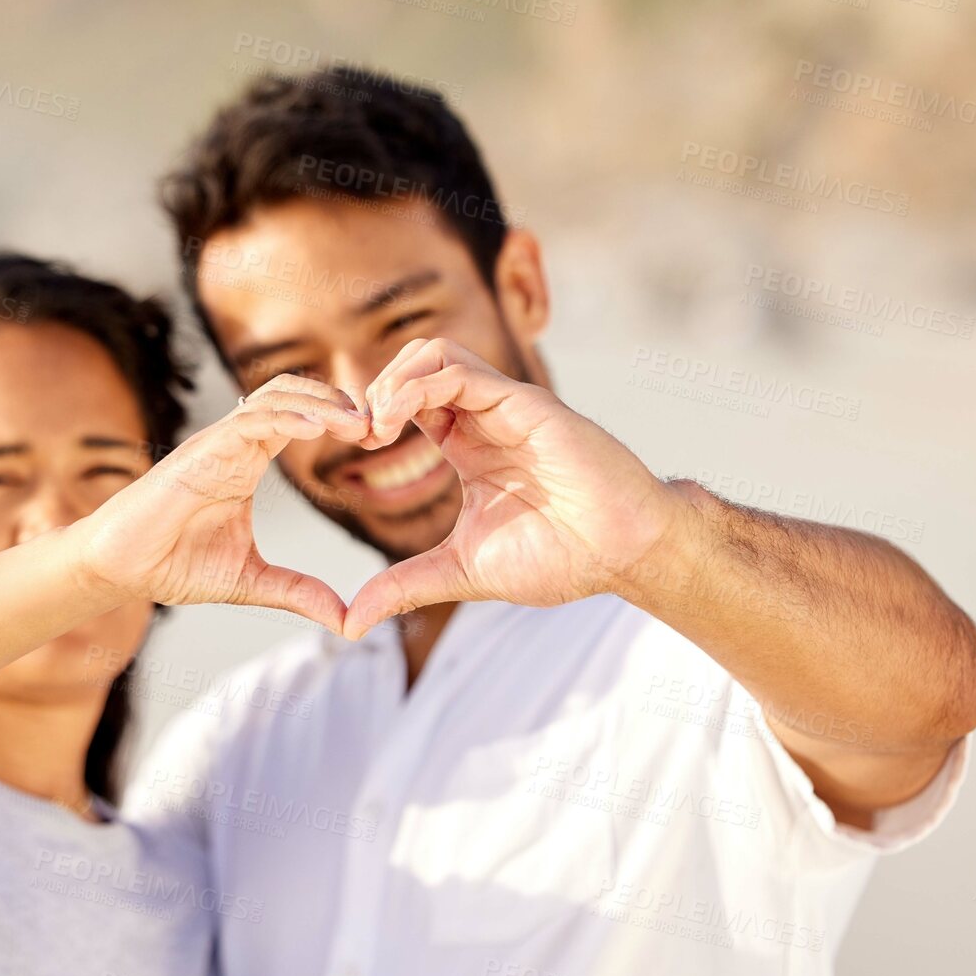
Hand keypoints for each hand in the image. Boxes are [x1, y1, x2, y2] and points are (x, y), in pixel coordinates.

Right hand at [82, 375, 369, 631]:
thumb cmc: (173, 564)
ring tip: (357, 422)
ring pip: (274, 397)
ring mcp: (216, 442)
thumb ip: (298, 592)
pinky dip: (283, 418)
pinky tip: (315, 428)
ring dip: (319, 403)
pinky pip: (247, 422)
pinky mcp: (199, 451)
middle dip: (338, 401)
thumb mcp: (252, 581)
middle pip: (294, 393)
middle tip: (380, 425)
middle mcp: (235, 442)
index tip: (379, 438)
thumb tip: (346, 621)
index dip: (340, 420)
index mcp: (248, 460)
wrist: (120, 569)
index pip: (302, 418)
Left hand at [343, 338, 684, 637]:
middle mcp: (485, 417)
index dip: (373, 414)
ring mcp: (505, 406)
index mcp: (468, 445)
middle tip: (359, 432)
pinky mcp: (526, 404)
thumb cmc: (562, 558)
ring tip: (377, 424)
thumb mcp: (462, 572)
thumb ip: (405, 586)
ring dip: (393, 379)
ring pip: (435, 354)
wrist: (624, 553)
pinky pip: (461, 371)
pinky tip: (397, 420)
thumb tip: (350, 622)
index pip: (408, 400)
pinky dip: (418, 386)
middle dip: (375, 388)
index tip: (354, 448)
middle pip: (415, 363)